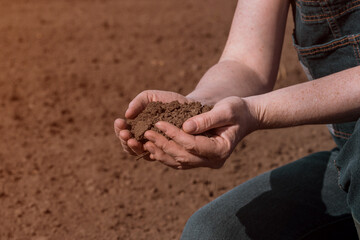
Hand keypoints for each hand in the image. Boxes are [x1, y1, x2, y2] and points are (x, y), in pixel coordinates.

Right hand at [114, 90, 189, 157]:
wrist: (189, 106)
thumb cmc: (167, 102)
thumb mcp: (151, 97)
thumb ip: (138, 102)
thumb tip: (127, 114)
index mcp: (137, 128)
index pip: (124, 132)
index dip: (120, 129)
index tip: (119, 122)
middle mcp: (144, 140)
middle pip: (129, 145)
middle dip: (124, 139)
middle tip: (125, 133)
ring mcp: (156, 148)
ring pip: (140, 153)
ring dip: (134, 148)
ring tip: (132, 140)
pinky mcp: (168, 152)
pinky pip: (158, 156)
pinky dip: (151, 152)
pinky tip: (148, 145)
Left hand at [143, 96, 258, 168]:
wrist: (244, 117)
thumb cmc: (236, 110)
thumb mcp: (225, 110)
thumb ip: (207, 119)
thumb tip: (185, 126)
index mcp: (221, 149)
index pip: (193, 144)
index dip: (174, 134)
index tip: (158, 123)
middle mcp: (214, 161)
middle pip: (184, 156)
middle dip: (163, 144)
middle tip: (146, 133)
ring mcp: (206, 162)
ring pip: (179, 162)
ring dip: (161, 152)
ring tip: (145, 142)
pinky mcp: (199, 160)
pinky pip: (180, 161)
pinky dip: (166, 154)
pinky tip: (153, 146)